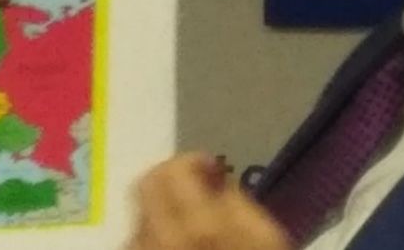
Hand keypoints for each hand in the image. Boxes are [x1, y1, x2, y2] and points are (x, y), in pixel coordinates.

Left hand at [128, 153, 291, 249]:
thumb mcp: (267, 241)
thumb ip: (237, 202)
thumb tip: (212, 179)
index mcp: (197, 229)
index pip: (169, 172)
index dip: (190, 162)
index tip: (212, 171)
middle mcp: (156, 242)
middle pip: (143, 187)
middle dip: (170, 181)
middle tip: (198, 191)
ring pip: (138, 220)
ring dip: (161, 214)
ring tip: (191, 231)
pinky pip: (136, 247)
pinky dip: (154, 241)